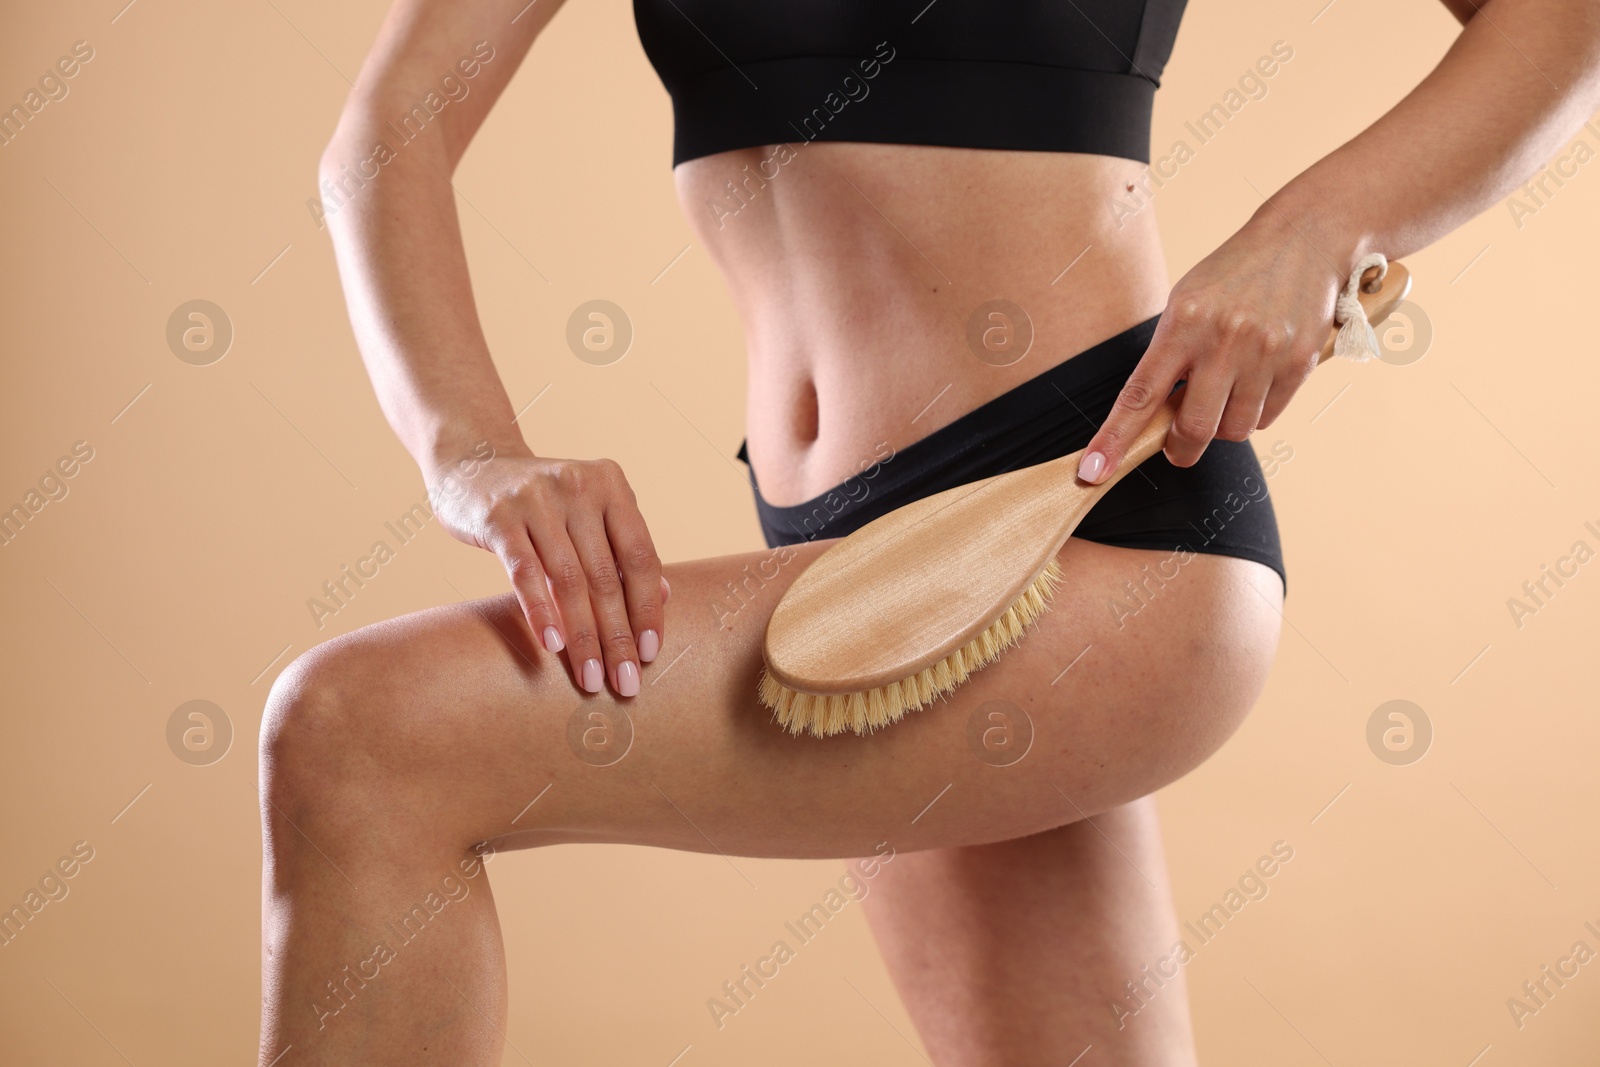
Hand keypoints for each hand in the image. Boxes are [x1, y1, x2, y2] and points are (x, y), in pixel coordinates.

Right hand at [426, 443, 668, 697]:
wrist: (473, 463)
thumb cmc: (542, 501)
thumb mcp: (588, 512)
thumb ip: (622, 548)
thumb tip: (663, 597)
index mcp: (611, 486)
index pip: (641, 557)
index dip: (648, 608)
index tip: (650, 653)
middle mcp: (578, 487)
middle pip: (607, 575)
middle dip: (618, 636)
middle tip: (625, 682)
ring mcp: (537, 500)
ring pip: (569, 580)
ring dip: (584, 636)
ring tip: (590, 676)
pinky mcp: (498, 517)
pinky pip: (525, 572)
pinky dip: (542, 611)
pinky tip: (554, 645)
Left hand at [1077, 215, 1347, 483]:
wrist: (1304, 238)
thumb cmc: (1233, 275)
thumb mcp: (1186, 301)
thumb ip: (1168, 357)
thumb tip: (1153, 418)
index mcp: (1182, 322)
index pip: (1139, 395)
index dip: (1114, 439)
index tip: (1093, 471)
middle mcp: (1223, 339)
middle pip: (1193, 428)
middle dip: (1180, 449)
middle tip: (1177, 448)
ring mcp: (1264, 352)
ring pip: (1233, 430)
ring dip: (1223, 427)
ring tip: (1225, 393)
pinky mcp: (1300, 362)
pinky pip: (1267, 417)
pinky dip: (1255, 412)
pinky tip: (1255, 382)